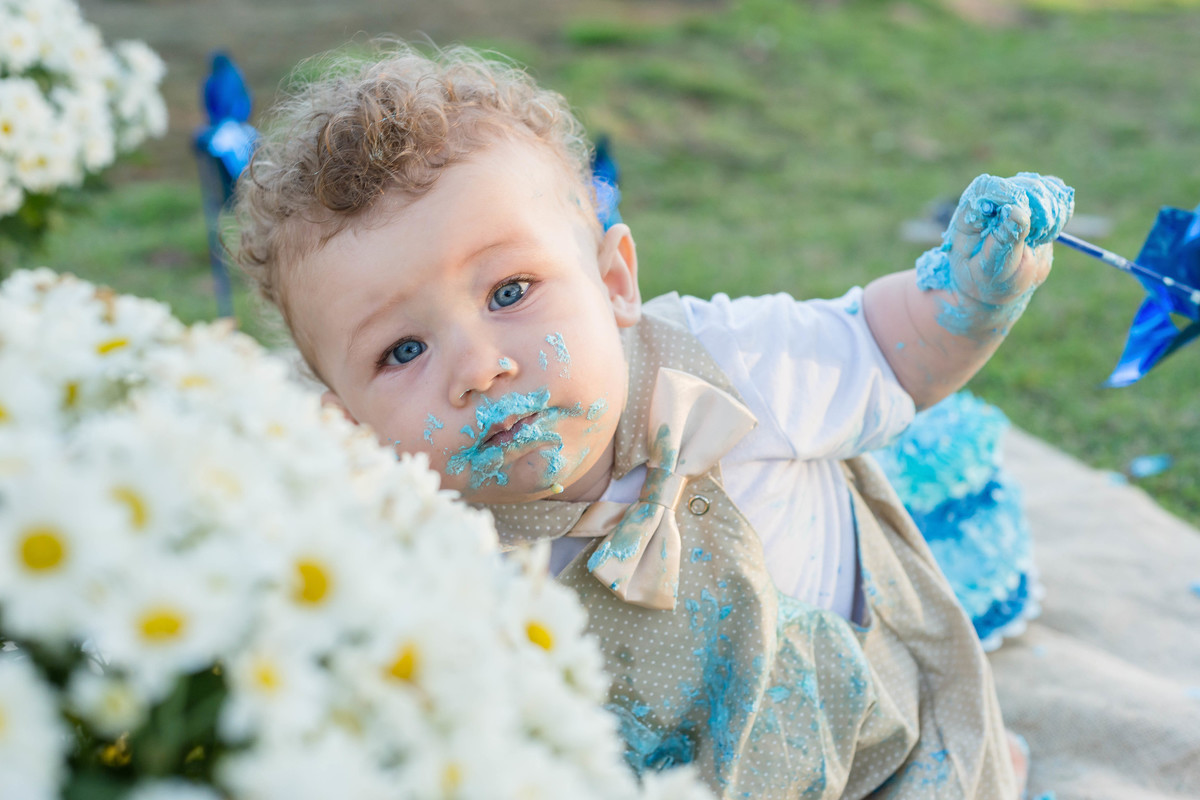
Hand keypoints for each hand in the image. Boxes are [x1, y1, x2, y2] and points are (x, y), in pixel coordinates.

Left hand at [945, 174, 1055, 306]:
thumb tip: (1017, 211)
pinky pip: (1056, 192)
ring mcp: (1014, 200)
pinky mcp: (1035, 204)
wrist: (1000, 287)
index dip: (1008, 195)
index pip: (987, 188)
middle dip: (1036, 206)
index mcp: (970, 214)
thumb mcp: (990, 269)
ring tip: (1041, 239)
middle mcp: (992, 201)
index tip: (1023, 214)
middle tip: (1039, 235)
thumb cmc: (986, 280)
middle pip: (1020, 184)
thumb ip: (1002, 242)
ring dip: (1051, 211)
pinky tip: (1051, 232)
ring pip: (1042, 185)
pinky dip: (1062, 210)